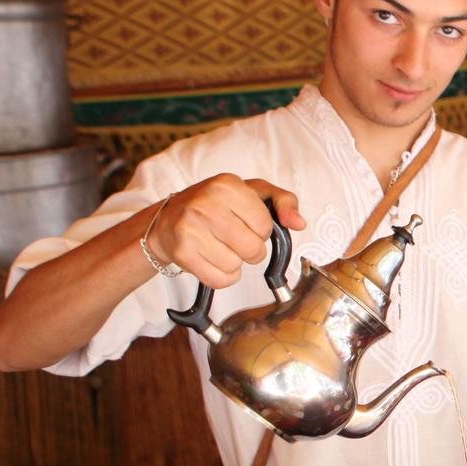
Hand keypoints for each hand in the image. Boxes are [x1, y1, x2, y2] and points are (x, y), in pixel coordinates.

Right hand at [154, 174, 305, 288]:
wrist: (167, 219)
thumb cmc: (215, 205)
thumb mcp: (253, 192)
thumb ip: (283, 201)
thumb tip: (299, 223)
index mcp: (227, 185)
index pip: (265, 226)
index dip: (260, 230)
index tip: (245, 223)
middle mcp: (206, 204)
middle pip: (253, 249)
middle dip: (249, 250)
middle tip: (234, 239)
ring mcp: (191, 228)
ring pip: (236, 266)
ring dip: (233, 263)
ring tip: (219, 246)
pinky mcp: (182, 252)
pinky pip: (219, 279)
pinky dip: (220, 276)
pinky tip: (210, 259)